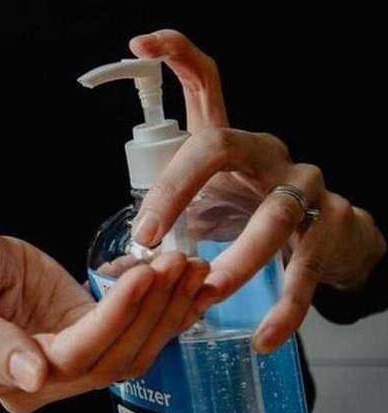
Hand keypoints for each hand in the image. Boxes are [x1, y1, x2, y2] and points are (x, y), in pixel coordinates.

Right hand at [0, 219, 207, 412]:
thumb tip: (31, 377)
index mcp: (2, 375)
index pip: (74, 356)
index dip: (114, 318)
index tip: (145, 274)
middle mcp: (40, 381)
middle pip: (112, 357)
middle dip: (152, 310)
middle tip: (178, 261)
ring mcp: (66, 361)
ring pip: (130, 350)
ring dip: (166, 311)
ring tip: (192, 266)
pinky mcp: (83, 337)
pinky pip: (131, 333)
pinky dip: (164, 311)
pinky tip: (191, 285)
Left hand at [128, 30, 386, 352]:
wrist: (329, 235)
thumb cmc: (250, 212)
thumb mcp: (207, 205)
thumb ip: (164, 226)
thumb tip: (115, 265)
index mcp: (230, 142)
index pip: (207, 83)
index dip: (176, 55)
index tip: (139, 43)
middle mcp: (267, 152)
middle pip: (220, 146)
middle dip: (178, 191)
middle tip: (149, 239)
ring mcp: (304, 186)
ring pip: (272, 216)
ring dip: (237, 259)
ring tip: (208, 291)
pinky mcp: (330, 228)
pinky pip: (305, 271)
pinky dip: (284, 309)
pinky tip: (262, 335)